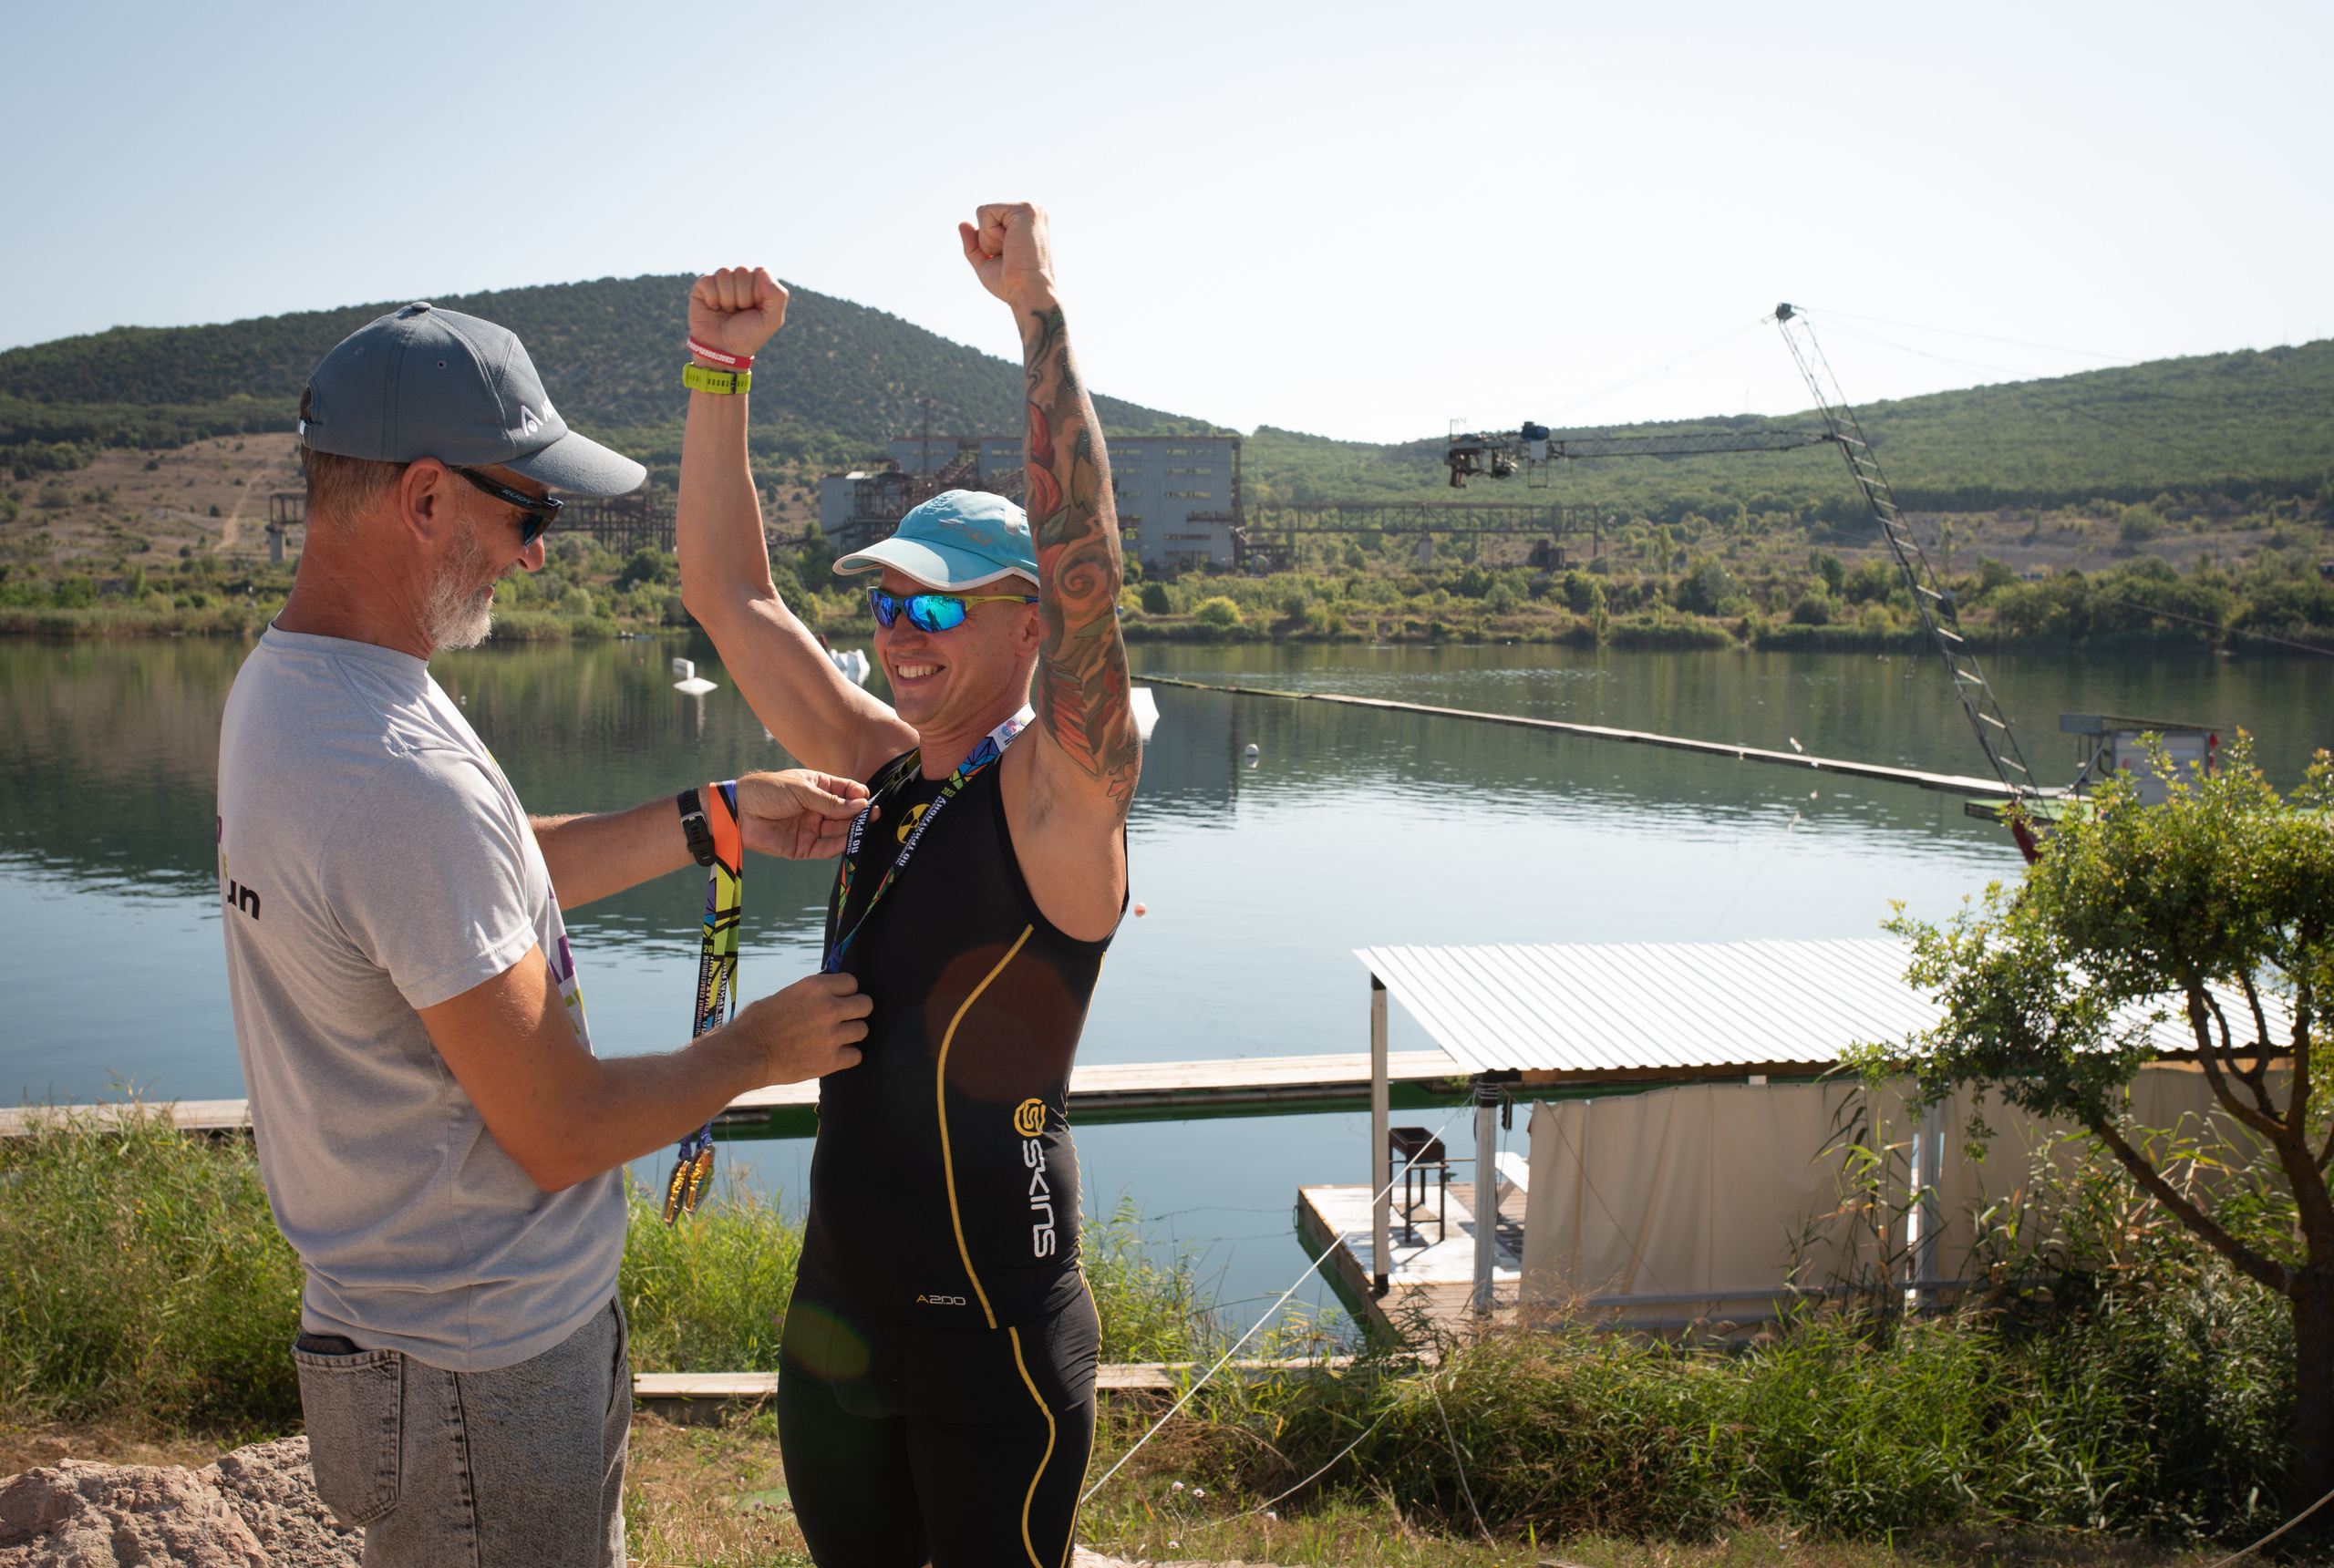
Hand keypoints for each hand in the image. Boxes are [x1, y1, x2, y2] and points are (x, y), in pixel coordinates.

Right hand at [688, 267, 788, 361]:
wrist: (724, 351)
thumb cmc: (748, 336)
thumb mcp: (771, 320)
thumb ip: (777, 295)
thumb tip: (761, 271)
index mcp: (757, 285)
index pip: (760, 271)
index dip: (758, 292)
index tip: (754, 308)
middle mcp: (739, 281)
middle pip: (742, 271)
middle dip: (743, 297)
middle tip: (739, 312)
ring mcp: (720, 283)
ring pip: (724, 273)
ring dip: (727, 299)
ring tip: (728, 311)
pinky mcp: (702, 288)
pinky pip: (707, 281)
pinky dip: (712, 298)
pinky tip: (714, 308)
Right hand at [731, 972, 869, 1084]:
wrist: (745, 1053)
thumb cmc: (758, 1023)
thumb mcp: (785, 995)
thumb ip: (812, 995)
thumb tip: (830, 993)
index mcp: (816, 987)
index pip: (852, 983)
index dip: (846, 992)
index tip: (839, 1000)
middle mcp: (829, 1008)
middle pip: (865, 1005)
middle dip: (856, 1011)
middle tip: (843, 1020)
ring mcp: (832, 1035)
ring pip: (863, 1030)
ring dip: (851, 1035)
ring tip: (834, 1039)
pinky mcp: (831, 1060)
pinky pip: (857, 1056)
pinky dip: (847, 1057)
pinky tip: (833, 1055)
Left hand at [734, 768, 872, 860]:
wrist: (738, 813)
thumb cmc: (767, 791)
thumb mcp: (802, 790)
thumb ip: (830, 801)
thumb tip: (860, 804)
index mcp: (816, 787)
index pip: (845, 791)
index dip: (857, 795)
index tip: (866, 798)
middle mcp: (816, 808)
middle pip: (845, 812)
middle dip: (859, 814)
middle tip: (873, 815)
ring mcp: (810, 828)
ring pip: (838, 831)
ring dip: (852, 829)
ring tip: (864, 827)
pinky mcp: (803, 847)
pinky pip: (826, 849)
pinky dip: (838, 846)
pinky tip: (848, 840)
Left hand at [959, 204, 1059, 311]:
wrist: (1027, 293)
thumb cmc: (1011, 284)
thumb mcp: (986, 262)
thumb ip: (974, 243)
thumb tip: (963, 223)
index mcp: (1025, 222)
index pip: (989, 220)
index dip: (988, 242)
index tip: (1008, 258)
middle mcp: (1030, 212)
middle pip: (985, 215)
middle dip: (987, 239)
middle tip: (1008, 255)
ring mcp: (1029, 209)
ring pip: (984, 213)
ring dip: (989, 238)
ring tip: (1010, 250)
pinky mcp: (1025, 210)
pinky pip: (987, 213)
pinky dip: (990, 234)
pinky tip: (1009, 244)